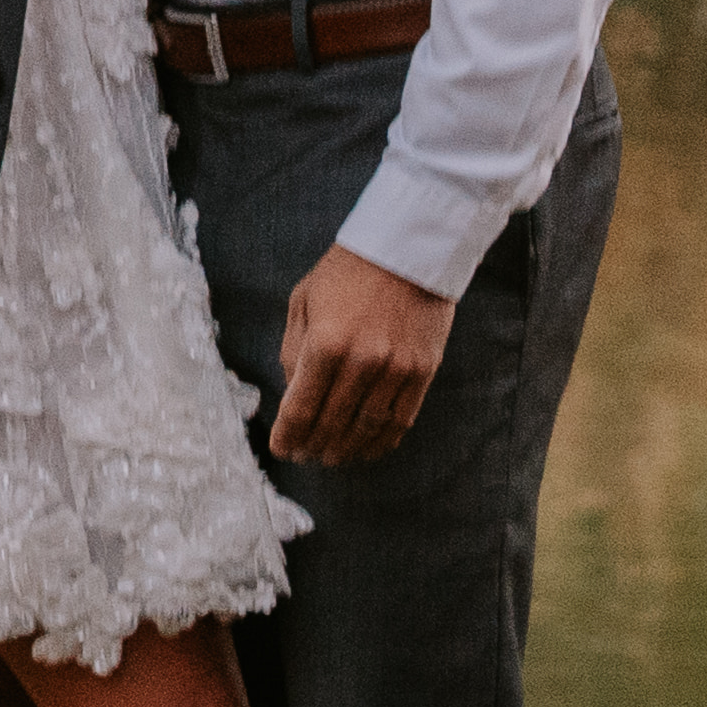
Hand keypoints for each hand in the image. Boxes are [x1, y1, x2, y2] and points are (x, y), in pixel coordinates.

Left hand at [266, 249, 455, 470]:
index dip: (289, 435)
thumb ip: (293, 351)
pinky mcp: (424, 370)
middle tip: (306, 457)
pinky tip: (369, 449)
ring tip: (333, 458)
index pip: (301, 407)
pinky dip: (383, 440)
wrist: (408, 248)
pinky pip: (402, 418)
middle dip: (314, 446)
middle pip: (333, 423)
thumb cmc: (346, 272)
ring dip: (347, 449)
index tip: (282, 450)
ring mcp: (396, 368)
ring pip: (368, 427)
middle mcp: (362, 361)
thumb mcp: (303, 302)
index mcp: (325, 343)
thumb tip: (292, 394)